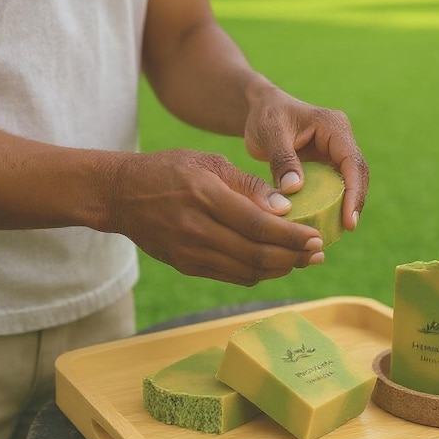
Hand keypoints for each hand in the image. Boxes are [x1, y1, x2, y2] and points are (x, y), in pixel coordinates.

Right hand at [109, 149, 323, 285]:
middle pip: (257, 254)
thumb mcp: (209, 162)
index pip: (259, 225)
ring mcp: (191, 252)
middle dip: (294, 258)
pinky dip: (258, 273)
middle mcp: (198, 229)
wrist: (121, 195)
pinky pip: (232, 276)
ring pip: (247, 271)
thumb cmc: (170, 170)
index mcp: (206, 197)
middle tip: (317, 254)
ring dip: (280, 269)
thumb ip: (248, 185)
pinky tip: (275, 264)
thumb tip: (286, 207)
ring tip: (302, 261)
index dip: (292, 237)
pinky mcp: (187, 266)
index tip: (316, 237)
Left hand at [243, 82, 368, 230]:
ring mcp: (335, 151)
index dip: (354, 192)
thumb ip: (282, 159)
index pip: (352, 162)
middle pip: (358, 174)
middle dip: (354, 202)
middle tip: (347, 229)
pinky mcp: (327, 163)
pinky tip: (325, 221)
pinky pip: (335, 185)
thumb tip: (295, 188)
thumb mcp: (270, 133)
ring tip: (338, 230)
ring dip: (347, 205)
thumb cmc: (264, 116)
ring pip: (350, 182)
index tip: (349, 220)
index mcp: (334, 126)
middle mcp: (341, 138)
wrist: (260, 109)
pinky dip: (333, 203)